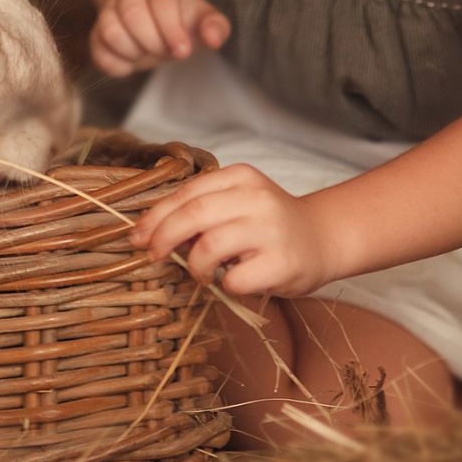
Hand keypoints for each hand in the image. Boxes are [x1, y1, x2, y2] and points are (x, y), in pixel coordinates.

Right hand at [90, 0, 229, 76]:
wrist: (153, 18)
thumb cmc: (181, 19)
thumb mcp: (203, 19)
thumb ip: (215, 27)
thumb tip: (213, 40)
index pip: (161, 0)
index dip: (172, 28)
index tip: (183, 51)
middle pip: (132, 13)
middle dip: (153, 42)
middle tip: (167, 52)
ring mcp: (109, 11)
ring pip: (110, 30)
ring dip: (133, 51)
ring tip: (148, 53)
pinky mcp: (97, 33)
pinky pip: (99, 50)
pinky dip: (117, 64)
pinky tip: (133, 62)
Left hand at [126, 163, 340, 297]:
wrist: (324, 239)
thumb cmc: (269, 225)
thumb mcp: (237, 203)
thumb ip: (201, 211)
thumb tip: (152, 233)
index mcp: (240, 177)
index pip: (186, 193)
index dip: (156, 216)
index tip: (137, 235)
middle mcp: (256, 198)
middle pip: (193, 214)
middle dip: (163, 237)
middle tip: (152, 255)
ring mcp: (271, 230)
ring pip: (209, 246)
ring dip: (195, 266)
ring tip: (202, 274)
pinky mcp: (281, 263)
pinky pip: (234, 278)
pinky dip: (224, 284)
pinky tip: (234, 280)